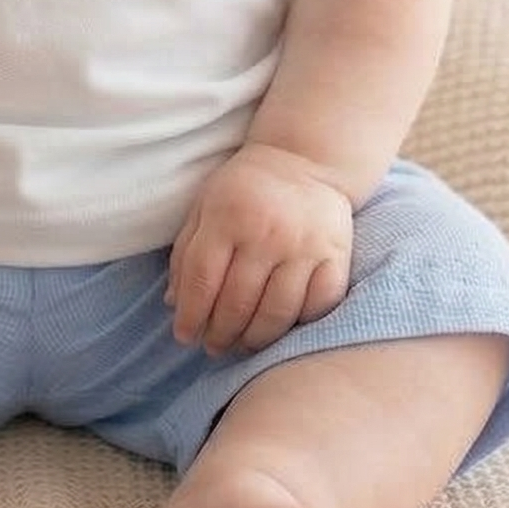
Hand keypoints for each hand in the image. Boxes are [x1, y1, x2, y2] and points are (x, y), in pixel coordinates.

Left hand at [165, 142, 355, 355]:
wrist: (305, 160)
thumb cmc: (245, 188)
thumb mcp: (205, 206)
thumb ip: (185, 252)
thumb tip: (173, 303)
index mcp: (228, 216)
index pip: (202, 280)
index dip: (190, 316)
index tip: (184, 336)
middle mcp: (267, 233)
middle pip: (237, 303)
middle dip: (220, 334)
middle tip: (212, 347)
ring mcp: (305, 246)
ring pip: (277, 313)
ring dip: (254, 339)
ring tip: (241, 345)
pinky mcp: (336, 256)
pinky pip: (318, 306)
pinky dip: (298, 325)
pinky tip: (281, 329)